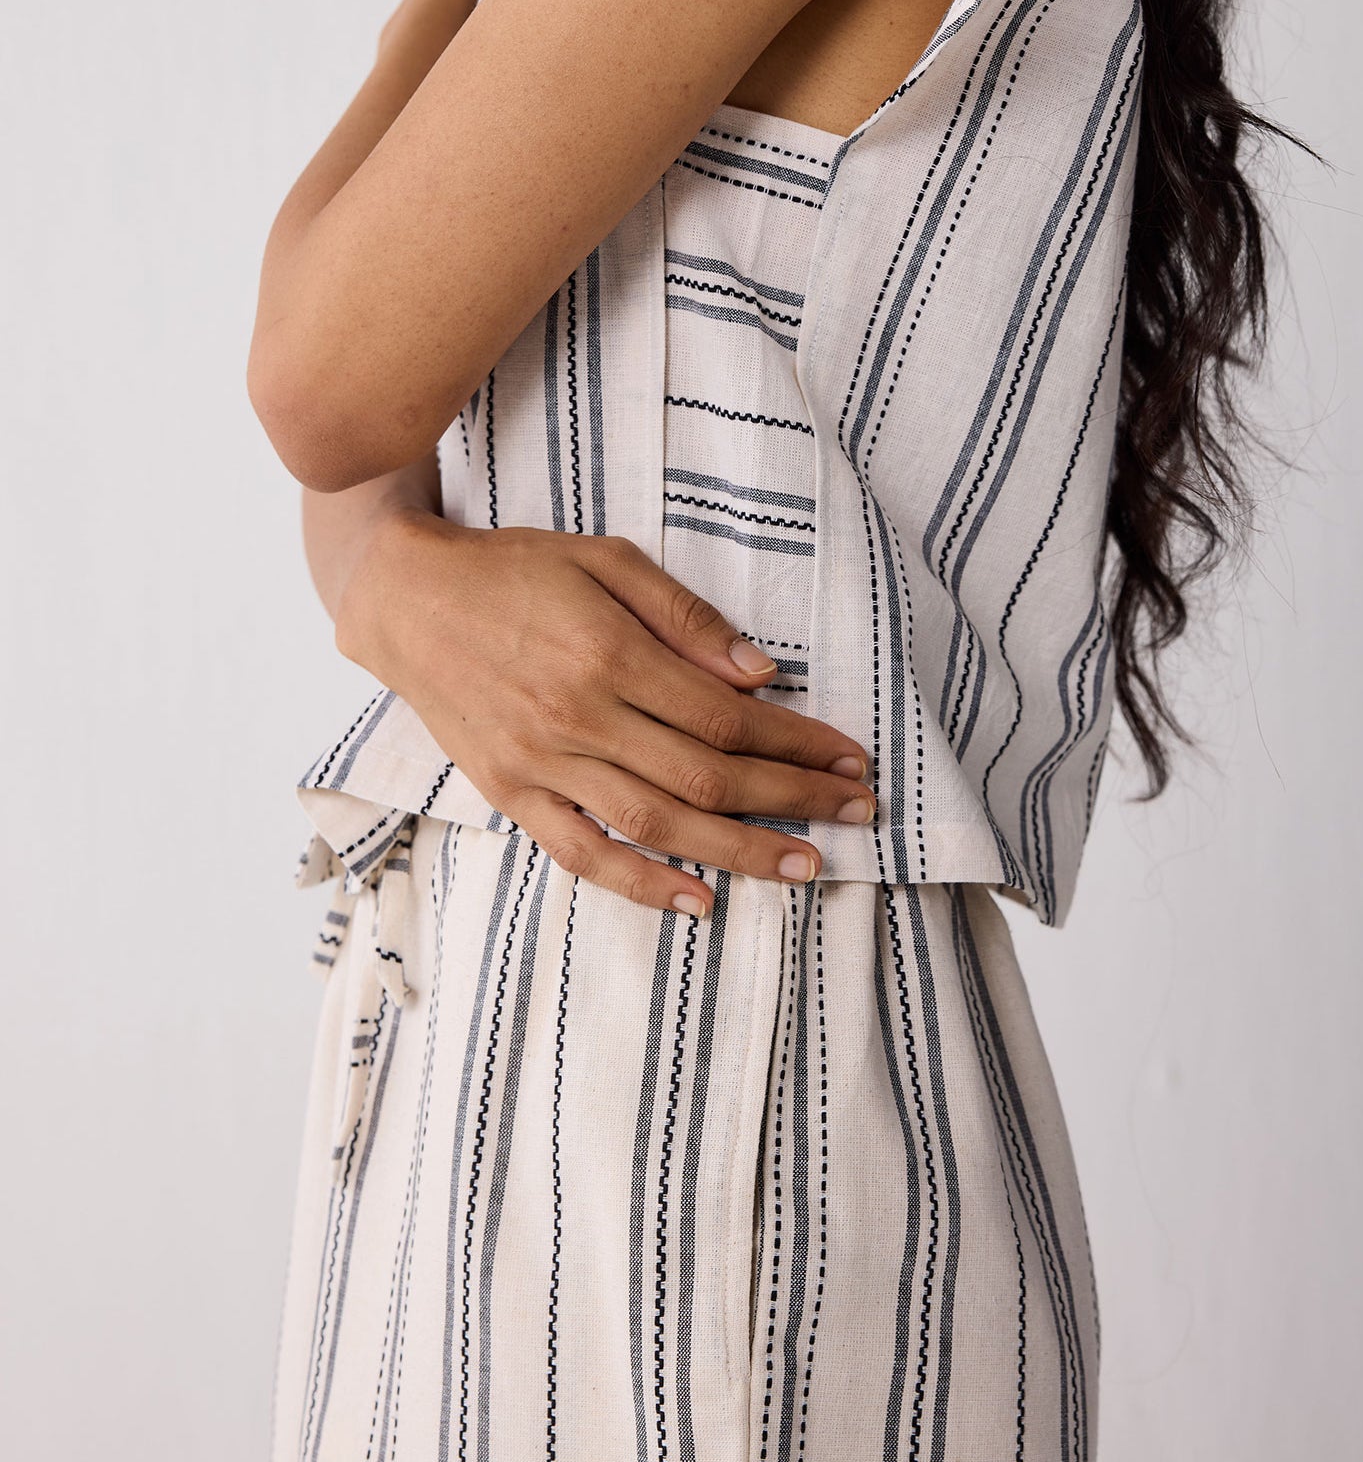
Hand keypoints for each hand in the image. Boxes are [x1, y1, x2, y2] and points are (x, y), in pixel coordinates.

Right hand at [335, 513, 875, 918]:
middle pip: (706, 776)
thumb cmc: (514, 569)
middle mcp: (579, 718)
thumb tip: (759, 673)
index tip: (848, 756)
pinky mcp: (510, 793)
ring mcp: (542, 764)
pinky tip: (699, 902)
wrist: (406, 599)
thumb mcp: (605, 560)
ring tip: (805, 869)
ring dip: (739, 852)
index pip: (726, 716)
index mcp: (609, 655)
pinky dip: (642, 884)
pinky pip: (582, 853)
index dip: (796, 742)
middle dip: (791, 800)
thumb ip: (684, 616)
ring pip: (656, 824)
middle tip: (857, 813)